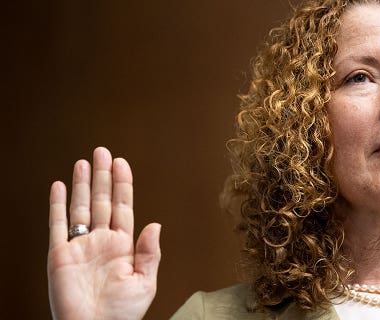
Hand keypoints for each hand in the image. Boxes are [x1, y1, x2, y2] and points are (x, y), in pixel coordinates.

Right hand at [47, 147, 160, 319]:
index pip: (123, 207)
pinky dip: (58, 205)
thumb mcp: (144, 283)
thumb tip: (155, 225)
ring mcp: (80, 246)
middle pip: (101, 201)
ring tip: (85, 161)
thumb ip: (150, 253)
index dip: (122, 185)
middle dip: (103, 176)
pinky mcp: (59, 255)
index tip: (122, 163)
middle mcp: (101, 242)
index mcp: (123, 246)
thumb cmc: (121, 314)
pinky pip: (57, 225)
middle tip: (103, 152)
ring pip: (81, 207)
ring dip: (82, 184)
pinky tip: (61, 186)